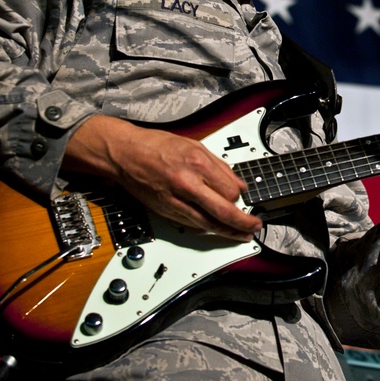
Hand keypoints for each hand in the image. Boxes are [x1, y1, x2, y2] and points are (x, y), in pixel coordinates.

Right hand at [63, 115, 262, 241]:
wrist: (125, 154)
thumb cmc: (156, 146)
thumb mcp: (193, 145)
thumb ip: (218, 166)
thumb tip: (237, 184)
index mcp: (197, 163)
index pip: (230, 190)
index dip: (240, 195)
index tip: (244, 196)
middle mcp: (187, 184)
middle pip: (223, 211)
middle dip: (243, 222)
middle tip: (255, 225)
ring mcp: (175, 200)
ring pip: (208, 224)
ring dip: (228, 232)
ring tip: (242, 234)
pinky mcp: (166, 211)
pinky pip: (192, 224)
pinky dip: (207, 228)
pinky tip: (217, 230)